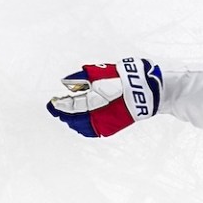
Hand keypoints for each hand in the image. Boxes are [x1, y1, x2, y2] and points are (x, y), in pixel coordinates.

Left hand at [47, 59, 162, 138]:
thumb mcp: (103, 71)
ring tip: (66, 114)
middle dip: (63, 113)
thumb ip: (82, 77)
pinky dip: (83, 127)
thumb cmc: (127, 77)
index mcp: (97, 100)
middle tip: (55, 107)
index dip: (60, 104)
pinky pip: (92, 131)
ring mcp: (107, 122)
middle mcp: (101, 114)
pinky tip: (80, 121)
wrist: (150, 91)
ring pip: (81, 127)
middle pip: (74, 118)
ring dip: (72, 121)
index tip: (52, 102)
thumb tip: (65, 82)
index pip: (72, 106)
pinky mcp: (112, 127)